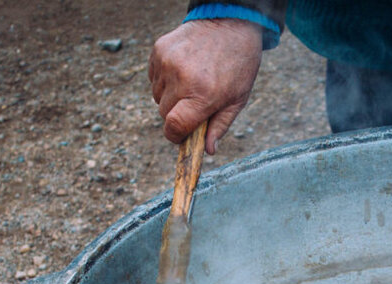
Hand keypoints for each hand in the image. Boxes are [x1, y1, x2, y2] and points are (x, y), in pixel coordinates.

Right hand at [149, 19, 262, 153]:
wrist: (230, 24)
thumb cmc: (238, 65)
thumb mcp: (238, 99)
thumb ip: (220, 126)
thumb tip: (208, 150)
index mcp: (204, 95)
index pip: (174, 127)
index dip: (175, 136)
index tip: (181, 135)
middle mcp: (182, 78)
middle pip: (164, 114)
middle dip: (177, 115)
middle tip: (195, 103)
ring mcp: (167, 62)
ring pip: (158, 96)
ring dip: (170, 96)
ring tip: (191, 82)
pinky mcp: (159, 50)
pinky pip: (153, 78)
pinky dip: (165, 79)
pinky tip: (183, 70)